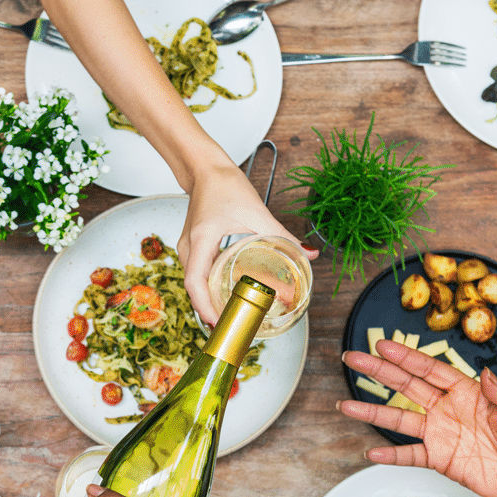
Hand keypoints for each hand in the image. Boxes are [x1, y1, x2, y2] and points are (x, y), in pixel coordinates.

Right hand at [178, 161, 316, 325]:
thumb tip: (309, 254)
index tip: (219, 321)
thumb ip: (282, 235)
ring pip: (194, 283)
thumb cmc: (225, 185)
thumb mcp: (257, 212)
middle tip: (231, 326)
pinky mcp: (192, 247)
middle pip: (193, 288)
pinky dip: (209, 288)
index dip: (205, 306)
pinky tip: (225, 295)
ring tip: (229, 317)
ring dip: (208, 301)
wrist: (205, 169)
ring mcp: (187, 248)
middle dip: (210, 310)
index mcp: (201, 239)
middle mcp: (188, 247)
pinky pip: (197, 274)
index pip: (195, 281)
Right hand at [339, 340, 496, 496]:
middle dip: (379, 371)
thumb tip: (488, 374)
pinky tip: (371, 452)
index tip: (384, 346)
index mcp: (468, 392)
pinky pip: (410, 455)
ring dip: (373, 413)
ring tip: (346, 407)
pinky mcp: (440, 459)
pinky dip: (391, 455)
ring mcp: (440, 434)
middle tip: (353, 358)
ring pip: (400, 420)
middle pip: (407, 386)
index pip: (431, 370)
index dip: (406, 357)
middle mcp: (448, 409)